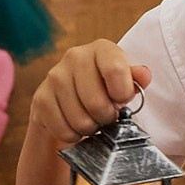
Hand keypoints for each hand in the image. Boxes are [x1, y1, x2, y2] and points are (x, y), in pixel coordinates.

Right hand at [29, 40, 150, 141]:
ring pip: (80, 120)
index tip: (121, 100)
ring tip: (92, 120)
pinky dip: (74, 135)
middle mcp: (75, 56)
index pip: (115, 71)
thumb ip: (135, 79)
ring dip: (90, 128)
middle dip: (106, 117)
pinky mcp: (41, 98)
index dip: (122, 94)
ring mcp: (55, 76)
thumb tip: (144, 75)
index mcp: (101, 48)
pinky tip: (76, 125)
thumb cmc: (105, 88)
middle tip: (107, 116)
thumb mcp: (124, 81)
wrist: (70, 97)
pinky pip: (63, 129)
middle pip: (96, 102)